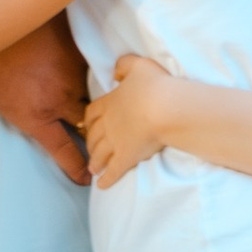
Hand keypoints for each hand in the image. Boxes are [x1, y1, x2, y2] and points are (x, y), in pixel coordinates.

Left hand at [0, 14, 90, 185]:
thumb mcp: (3, 101)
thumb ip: (30, 114)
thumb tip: (48, 122)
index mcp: (37, 117)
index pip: (65, 150)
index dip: (78, 167)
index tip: (87, 177)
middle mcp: (60, 98)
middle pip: (88, 121)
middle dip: (93, 127)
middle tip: (95, 128)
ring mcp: (72, 71)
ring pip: (93, 90)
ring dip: (89, 92)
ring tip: (87, 88)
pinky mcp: (78, 47)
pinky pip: (91, 62)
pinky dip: (87, 66)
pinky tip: (79, 60)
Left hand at [83, 50, 180, 191]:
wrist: (164, 108)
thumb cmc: (154, 85)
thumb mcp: (138, 66)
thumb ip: (124, 66)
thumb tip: (115, 72)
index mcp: (110, 102)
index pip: (93, 113)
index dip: (89, 120)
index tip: (88, 125)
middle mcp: (108, 124)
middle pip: (93, 136)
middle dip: (90, 144)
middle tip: (89, 150)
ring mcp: (115, 142)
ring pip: (99, 154)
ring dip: (95, 162)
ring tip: (93, 169)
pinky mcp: (126, 158)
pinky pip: (113, 171)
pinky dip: (106, 180)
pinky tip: (101, 186)